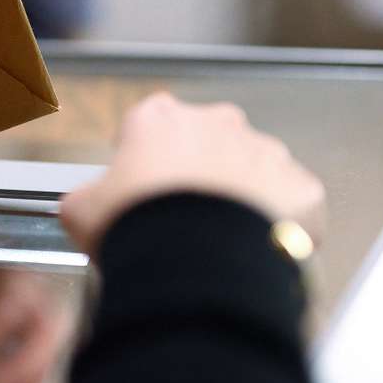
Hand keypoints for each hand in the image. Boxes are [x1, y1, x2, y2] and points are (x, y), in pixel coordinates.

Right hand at [61, 92, 325, 254]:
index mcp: (161, 119)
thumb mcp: (81, 210)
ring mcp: (265, 152)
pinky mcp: (301, 188)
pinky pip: (293, 205)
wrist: (197, 263)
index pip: (150, 125)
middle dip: (200, 173)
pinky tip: (257, 250)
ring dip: (242, 197)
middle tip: (183, 218)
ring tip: (221, 240)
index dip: (144, 158)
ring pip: (254, 171)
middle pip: (208, 143)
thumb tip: (83, 205)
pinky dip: (281, 225)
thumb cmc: (138, 227)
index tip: (141, 187)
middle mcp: (217, 123)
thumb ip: (85, 197)